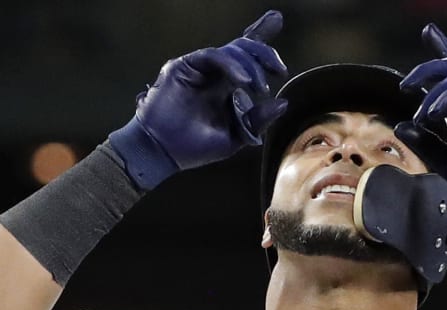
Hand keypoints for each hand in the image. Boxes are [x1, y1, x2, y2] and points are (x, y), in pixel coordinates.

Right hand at [109, 10, 288, 189]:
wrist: (164, 154)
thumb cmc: (196, 148)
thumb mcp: (236, 136)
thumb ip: (258, 120)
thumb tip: (282, 103)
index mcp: (226, 86)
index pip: (246, 58)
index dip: (261, 38)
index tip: (276, 19)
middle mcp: (214, 74)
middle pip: (243, 47)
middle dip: (265, 53)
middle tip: (280, 70)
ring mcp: (199, 68)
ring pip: (232, 50)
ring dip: (250, 66)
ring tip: (259, 87)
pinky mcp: (183, 66)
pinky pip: (212, 55)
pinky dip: (231, 65)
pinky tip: (244, 81)